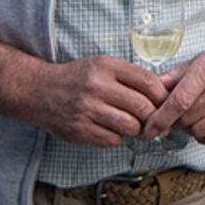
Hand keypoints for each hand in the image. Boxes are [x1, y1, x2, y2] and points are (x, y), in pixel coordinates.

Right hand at [28, 56, 168, 147]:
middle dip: (153, 116)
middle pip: (142, 106)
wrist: (39, 91)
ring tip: (133, 126)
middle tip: (153, 120)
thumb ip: (130, 77)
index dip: (162, 95)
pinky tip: (112, 130)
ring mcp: (86, 109)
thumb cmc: (78, 79)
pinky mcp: (78, 130)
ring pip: (130, 126)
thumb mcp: (103, 65)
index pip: (148, 82)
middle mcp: (97, 86)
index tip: (165, 103)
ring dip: (137, 129)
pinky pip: (112, 139)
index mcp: (107, 66)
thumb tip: (162, 95)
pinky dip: (117, 137)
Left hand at [145, 42, 204, 144]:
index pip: (179, 102)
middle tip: (175, 112)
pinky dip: (203, 135)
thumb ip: (170, 79)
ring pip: (197, 131)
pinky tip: (204, 122)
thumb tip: (148, 95)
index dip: (160, 119)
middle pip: (186, 119)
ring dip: (189, 128)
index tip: (149, 128)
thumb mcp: (194, 62)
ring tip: (193, 115)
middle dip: (174, 120)